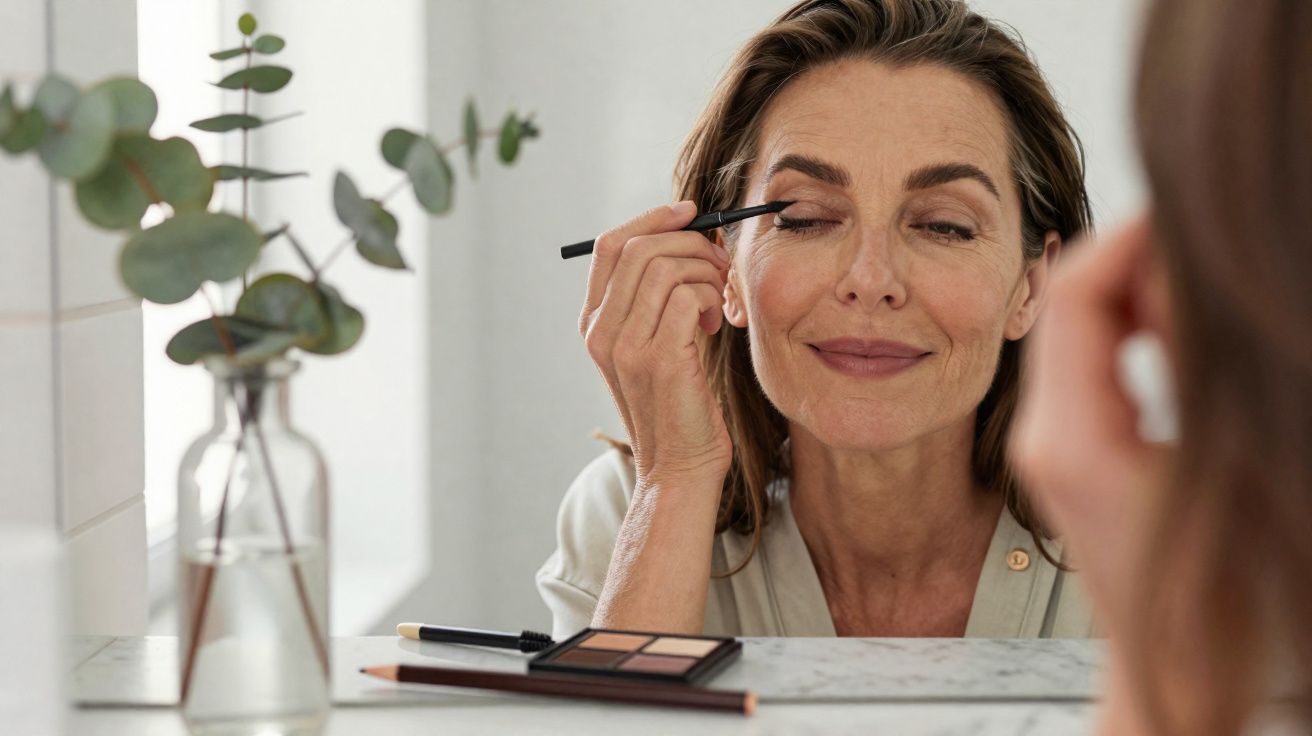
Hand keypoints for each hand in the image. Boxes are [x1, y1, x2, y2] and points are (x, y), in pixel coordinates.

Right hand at [579, 200, 734, 483]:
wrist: (680, 468)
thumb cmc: (679, 406)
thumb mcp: (655, 347)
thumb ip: (657, 300)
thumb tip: (691, 238)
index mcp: (594, 324)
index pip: (609, 245)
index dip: (652, 218)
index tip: (692, 214)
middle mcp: (601, 332)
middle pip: (639, 247)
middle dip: (690, 243)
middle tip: (718, 266)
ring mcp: (625, 345)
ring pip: (666, 266)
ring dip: (705, 272)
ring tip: (717, 301)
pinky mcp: (658, 358)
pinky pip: (685, 295)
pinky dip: (709, 299)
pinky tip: (714, 327)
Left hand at [1008, 213, 1174, 633]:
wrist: (1178, 673)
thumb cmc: (1213, 602)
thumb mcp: (1223, 462)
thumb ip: (1198, 363)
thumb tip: (1185, 278)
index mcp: (1071, 439)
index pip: (1074, 293)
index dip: (1131, 238)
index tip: (1183, 213)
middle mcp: (1043, 434)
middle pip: (1069, 300)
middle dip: (1137, 262)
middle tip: (1202, 262)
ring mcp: (1049, 441)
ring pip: (1081, 325)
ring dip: (1140, 295)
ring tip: (1197, 306)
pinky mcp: (1067, 447)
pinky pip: (1090, 359)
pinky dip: (1135, 330)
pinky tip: (1181, 340)